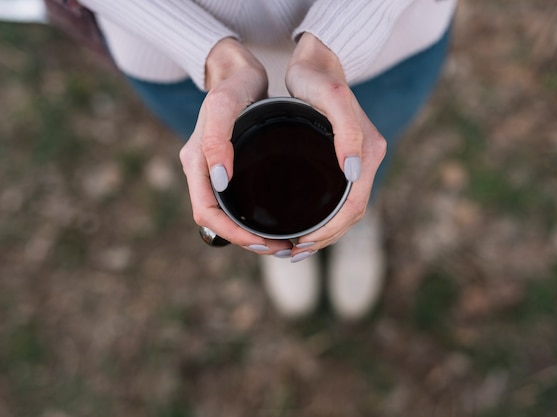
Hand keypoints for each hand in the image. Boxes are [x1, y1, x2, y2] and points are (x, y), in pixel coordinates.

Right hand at [179, 38, 291, 254]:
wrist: (237, 70)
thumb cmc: (232, 85)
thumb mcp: (223, 107)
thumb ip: (215, 140)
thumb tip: (218, 181)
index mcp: (195, 162)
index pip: (207, 214)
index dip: (232, 234)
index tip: (262, 242)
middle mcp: (203, 170)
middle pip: (218, 221)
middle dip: (246, 241)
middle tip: (280, 249)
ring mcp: (215, 170)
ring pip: (228, 216)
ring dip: (252, 234)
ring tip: (283, 243)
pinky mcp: (230, 168)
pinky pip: (238, 203)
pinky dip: (255, 218)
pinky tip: (280, 221)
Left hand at [285, 32, 386, 255]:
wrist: (319, 60)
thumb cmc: (318, 79)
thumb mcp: (332, 100)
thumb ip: (349, 133)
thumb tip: (354, 174)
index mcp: (368, 152)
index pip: (354, 206)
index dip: (329, 231)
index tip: (301, 244)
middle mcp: (366, 160)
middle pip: (351, 215)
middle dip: (325, 238)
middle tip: (293, 252)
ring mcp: (356, 161)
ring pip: (346, 210)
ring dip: (325, 233)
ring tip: (296, 247)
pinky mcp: (345, 160)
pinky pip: (339, 198)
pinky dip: (324, 218)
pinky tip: (305, 224)